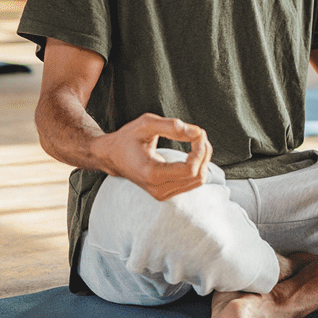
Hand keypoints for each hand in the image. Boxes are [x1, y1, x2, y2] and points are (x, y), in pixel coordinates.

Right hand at [95, 112, 212, 200]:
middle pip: (198, 176)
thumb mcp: (146, 123)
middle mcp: (158, 189)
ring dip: (204, 159)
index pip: (190, 170)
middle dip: (204, 153)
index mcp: (151, 174)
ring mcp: (162, 194)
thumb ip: (171, 126)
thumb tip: (197, 132)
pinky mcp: (167, 193)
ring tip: (197, 141)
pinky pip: (193, 182)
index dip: (200, 151)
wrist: (113, 156)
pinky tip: (193, 152)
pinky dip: (198, 166)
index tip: (198, 133)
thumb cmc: (129, 138)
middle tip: (198, 134)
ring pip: (198, 181)